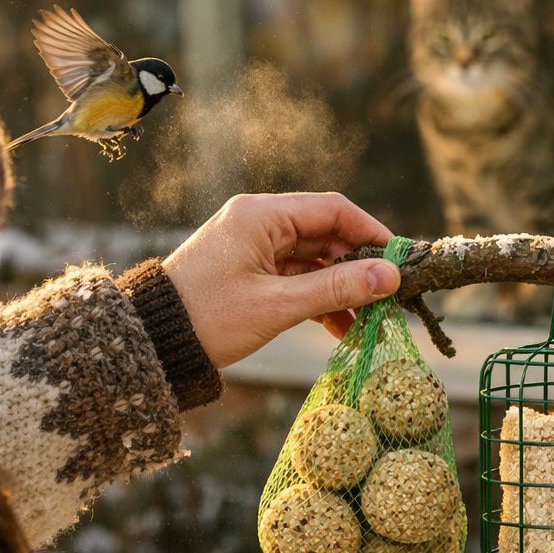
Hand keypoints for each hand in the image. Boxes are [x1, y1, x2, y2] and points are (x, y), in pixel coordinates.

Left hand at [161, 193, 400, 367]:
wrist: (153, 343)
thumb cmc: (209, 318)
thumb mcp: (278, 305)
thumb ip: (336, 288)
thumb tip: (390, 277)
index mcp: (261, 215)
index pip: (333, 209)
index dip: (372, 233)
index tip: (400, 261)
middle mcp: (259, 222)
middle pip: (326, 234)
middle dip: (359, 266)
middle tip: (391, 297)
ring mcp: (254, 247)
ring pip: (314, 260)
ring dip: (341, 288)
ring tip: (370, 321)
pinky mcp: (251, 272)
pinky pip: (297, 278)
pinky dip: (320, 299)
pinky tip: (343, 327)